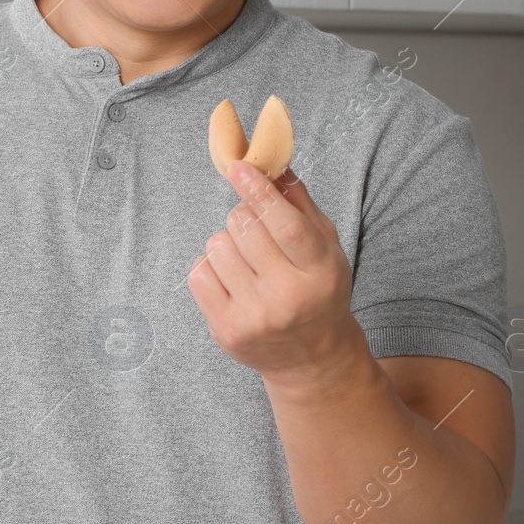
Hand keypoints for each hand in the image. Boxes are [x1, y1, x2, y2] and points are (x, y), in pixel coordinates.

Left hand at [187, 160, 360, 384]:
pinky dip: (211, 267)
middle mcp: (288, 297)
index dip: (259, 192)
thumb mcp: (326, 247)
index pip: (285, 225)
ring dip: (227, 243)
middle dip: (244, 216)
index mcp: (320, 272)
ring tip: (247, 262)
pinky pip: (198, 273)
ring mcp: (254, 316)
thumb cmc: (319, 291)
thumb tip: (270, 164)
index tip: (239, 168)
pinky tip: (232, 279)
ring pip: (217, 245)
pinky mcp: (225, 329)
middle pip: (245, 228)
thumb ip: (299, 204)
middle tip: (256, 231)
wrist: (312, 358)